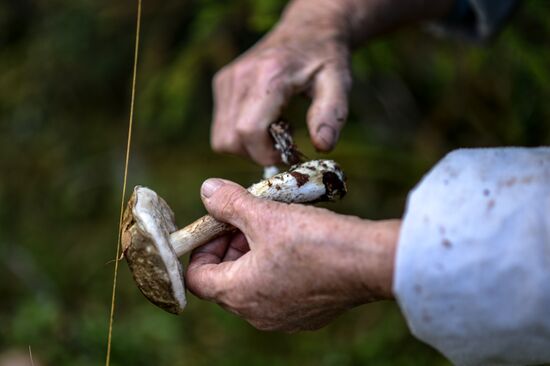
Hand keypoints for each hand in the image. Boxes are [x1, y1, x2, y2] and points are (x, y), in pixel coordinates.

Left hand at [186, 178, 399, 331]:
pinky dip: (278, 267)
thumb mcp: (266, 214)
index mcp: (239, 293)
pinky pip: (280, 291)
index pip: (197, 276)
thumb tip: (207, 191)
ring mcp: (284, 317)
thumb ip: (230, 203)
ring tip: (275, 226)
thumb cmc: (315, 241)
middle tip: (248, 219)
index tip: (219, 223)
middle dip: (231, 246)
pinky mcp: (308, 314)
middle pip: (226, 279)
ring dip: (255, 254)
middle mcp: (257, 314)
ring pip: (253, 284)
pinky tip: (297, 245)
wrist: (369, 262)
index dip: (202, 246)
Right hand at [211, 1, 352, 164]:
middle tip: (283, 144)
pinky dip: (241, 134)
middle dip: (257, 153)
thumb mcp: (339, 84)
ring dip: (248, 146)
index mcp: (269, 77)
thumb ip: (331, 114)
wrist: (307, 30)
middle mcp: (240, 77)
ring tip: (274, 129)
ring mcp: (227, 80)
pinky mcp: (222, 83)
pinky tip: (264, 119)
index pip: (249, 131)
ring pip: (221, 139)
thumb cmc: (325, 59)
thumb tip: (323, 146)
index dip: (266, 153)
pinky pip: (221, 126)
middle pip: (230, 140)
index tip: (288, 153)